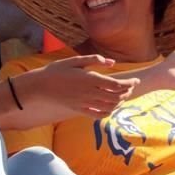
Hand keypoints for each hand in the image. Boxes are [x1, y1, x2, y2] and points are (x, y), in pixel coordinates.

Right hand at [17, 54, 139, 117]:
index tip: (135, 80)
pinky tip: (110, 107)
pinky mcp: (79, 110)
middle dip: (127, 92)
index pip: (117, 84)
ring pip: (109, 106)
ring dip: (119, 102)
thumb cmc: (56, 71)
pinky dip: (108, 112)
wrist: (39, 87)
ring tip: (122, 96)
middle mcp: (89, 93)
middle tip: (130, 87)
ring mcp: (85, 103)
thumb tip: (111, 62)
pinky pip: (98, 115)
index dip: (129, 84)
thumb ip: (94, 60)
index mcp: (90, 79)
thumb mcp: (74, 60)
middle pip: (116, 96)